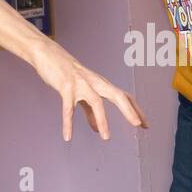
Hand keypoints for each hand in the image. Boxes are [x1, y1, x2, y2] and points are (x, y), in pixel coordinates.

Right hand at [28, 40, 148, 140]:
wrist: (47, 53)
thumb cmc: (66, 72)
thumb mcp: (82, 91)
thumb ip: (90, 111)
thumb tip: (98, 128)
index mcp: (101, 84)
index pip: (124, 96)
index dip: (136, 110)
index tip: (145, 124)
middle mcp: (95, 83)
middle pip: (118, 95)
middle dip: (129, 110)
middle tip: (138, 125)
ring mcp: (81, 84)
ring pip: (96, 102)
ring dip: (103, 120)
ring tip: (106, 138)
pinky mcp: (66, 87)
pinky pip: (68, 108)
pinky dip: (68, 123)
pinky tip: (68, 136)